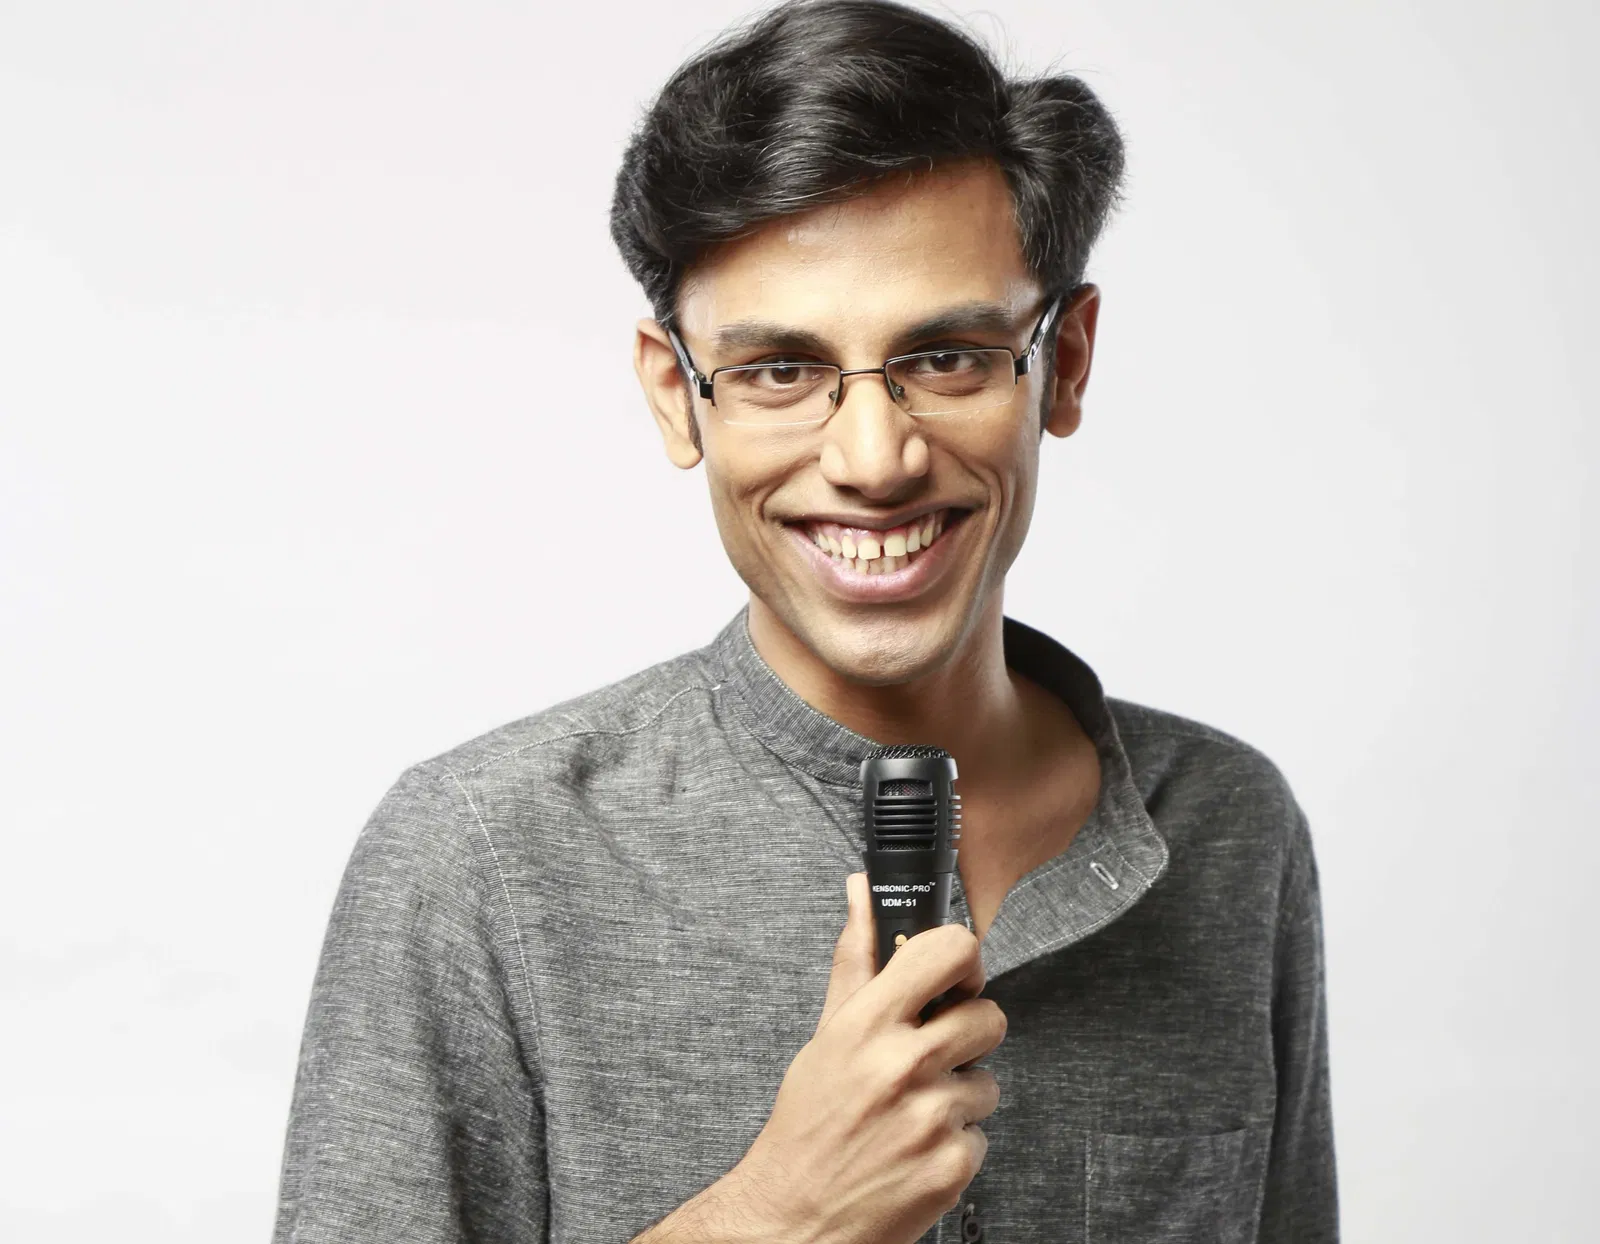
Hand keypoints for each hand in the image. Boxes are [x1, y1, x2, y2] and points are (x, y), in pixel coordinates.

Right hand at [727, 870, 1005, 1243]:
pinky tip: (915, 1149)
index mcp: (868, 1025)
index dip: (961, 958)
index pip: (948, 951)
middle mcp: (902, 1066)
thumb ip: (857, 960)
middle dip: (966, 1034)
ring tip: (912, 1111)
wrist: (794, 1219)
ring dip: (959, 1095)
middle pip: (989, 1016)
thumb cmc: (808, 1125)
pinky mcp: (953, 1165)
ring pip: (987, 1081)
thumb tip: (862, 890)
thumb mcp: (827, 1036)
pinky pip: (981, 1135)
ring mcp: (931, 1117)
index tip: (954, 973)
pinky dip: (954, 1144)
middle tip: (932, 1054)